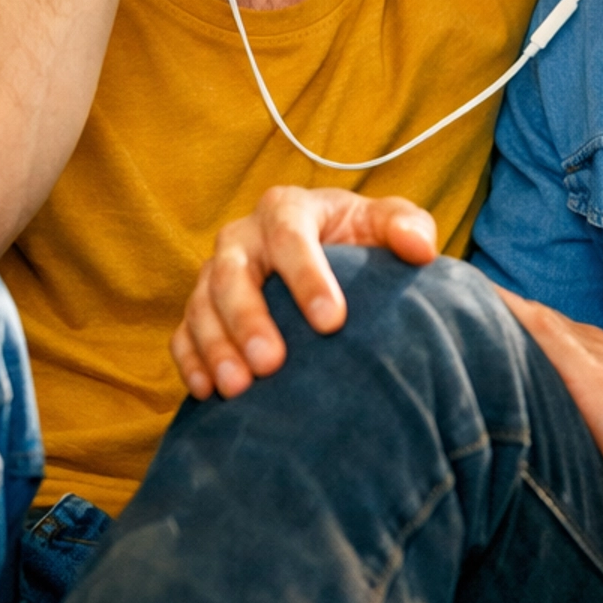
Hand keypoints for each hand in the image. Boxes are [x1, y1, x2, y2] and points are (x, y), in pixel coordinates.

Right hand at [173, 187, 437, 399]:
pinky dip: (191, 361)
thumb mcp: (385, 223)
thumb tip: (419, 249)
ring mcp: (214, 274)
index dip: (307, 277)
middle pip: (232, 274)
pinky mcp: (199, 308)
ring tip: (238, 389)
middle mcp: (242, 238)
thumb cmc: (356, 240)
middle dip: (248, 319)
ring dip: (215, 347)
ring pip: (202, 306)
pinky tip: (208, 393)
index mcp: (286, 209)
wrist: (323, 254)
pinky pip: (183, 333)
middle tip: (271, 363)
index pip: (291, 236)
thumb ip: (406, 227)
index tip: (332, 322)